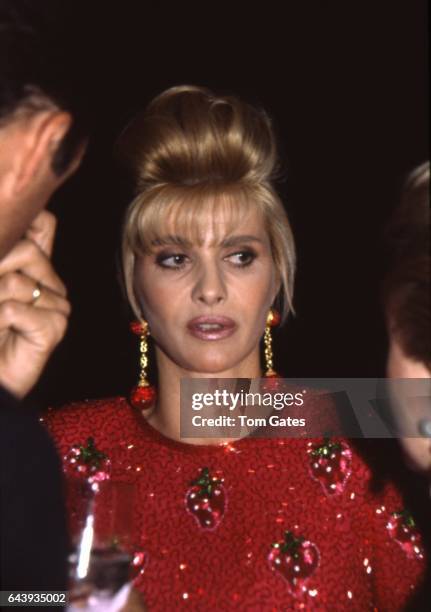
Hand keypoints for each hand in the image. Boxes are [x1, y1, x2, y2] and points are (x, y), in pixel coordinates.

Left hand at [0, 211, 70, 397]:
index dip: (27, 220)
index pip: (43, 225)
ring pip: (16, 282)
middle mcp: (51, 286)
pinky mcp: (55, 328)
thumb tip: (17, 220)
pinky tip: (3, 335)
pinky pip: (16, 309)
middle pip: (27, 250)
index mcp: (35, 271)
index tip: (12, 244)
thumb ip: (6, 258)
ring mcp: (57, 308)